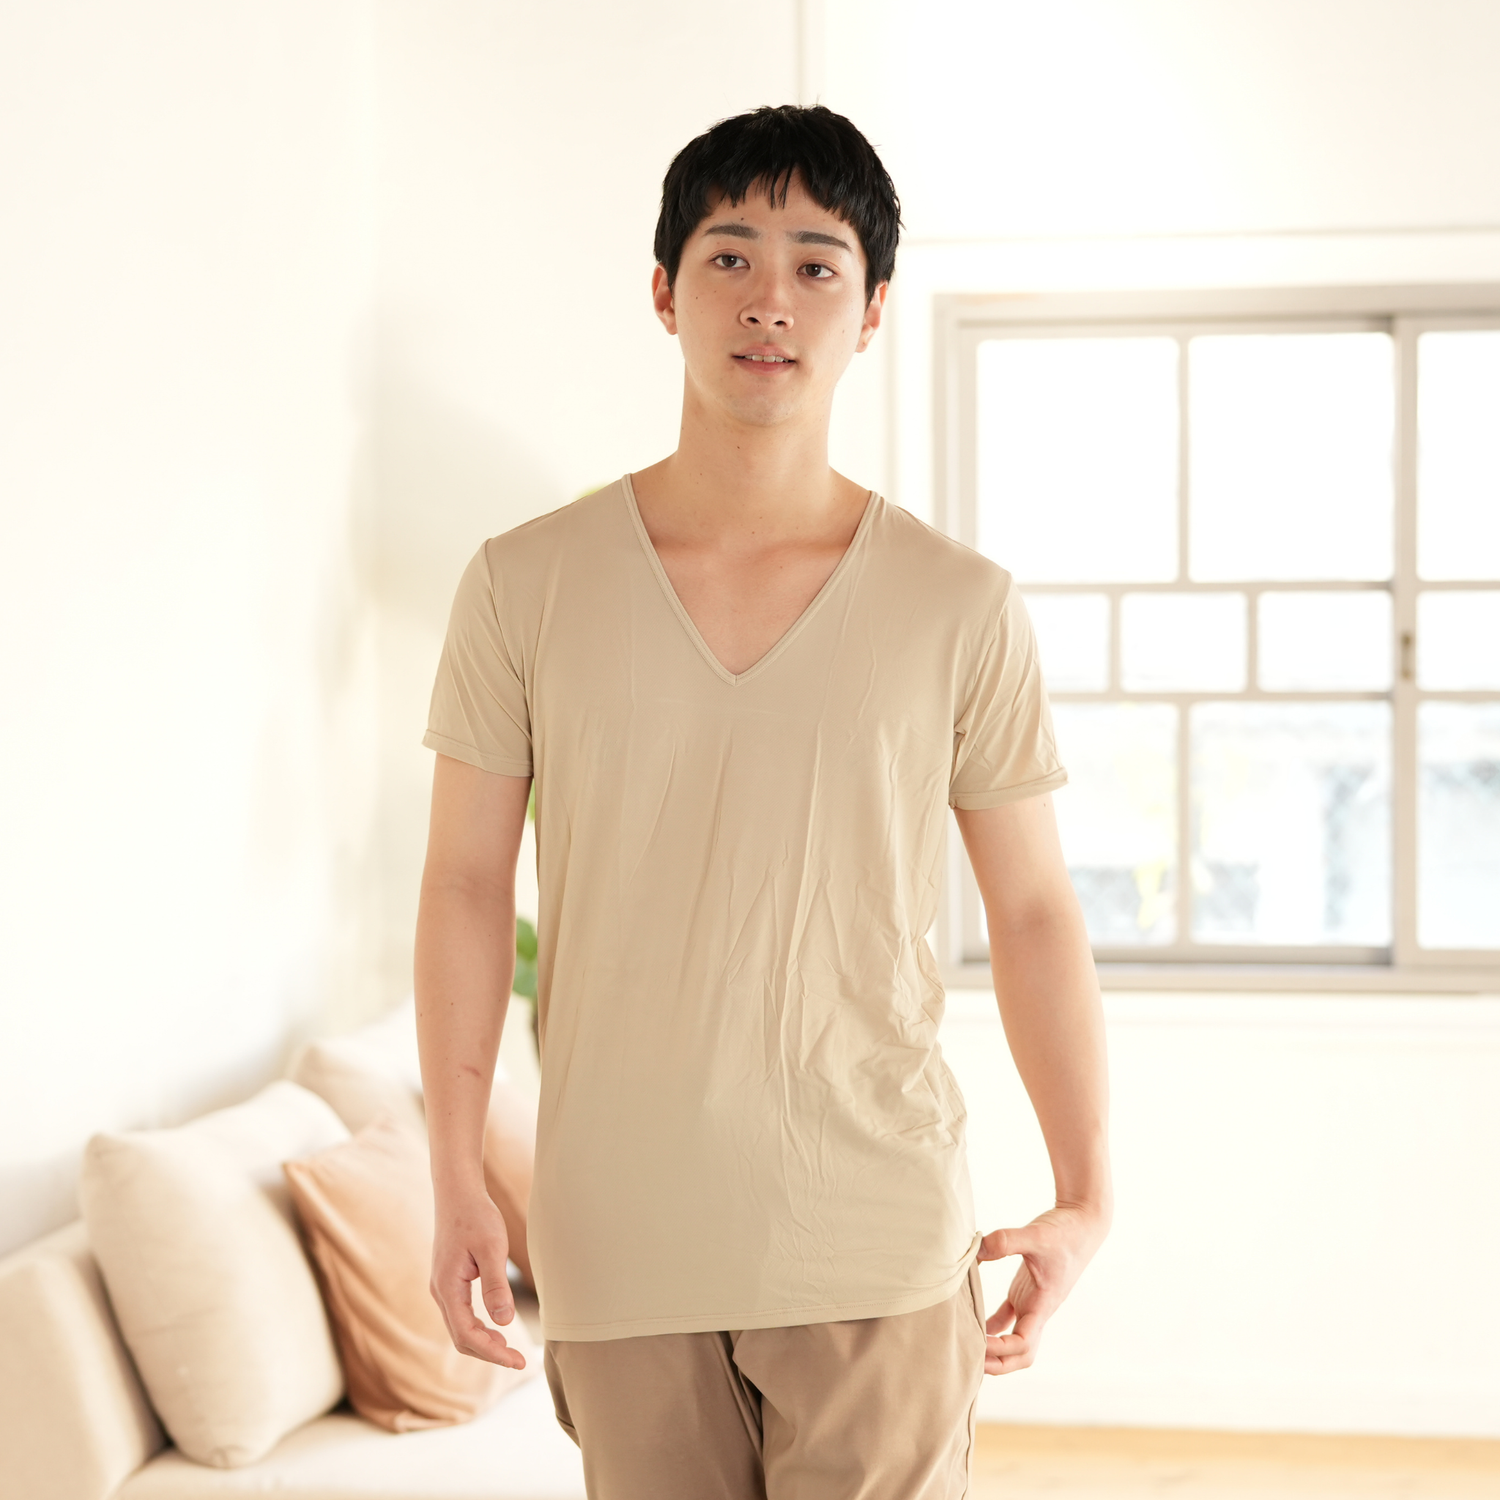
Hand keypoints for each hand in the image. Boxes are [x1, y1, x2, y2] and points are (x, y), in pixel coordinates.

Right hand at [430, 1190, 527, 1368]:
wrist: (457, 1193)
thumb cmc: (476, 1216)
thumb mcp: (491, 1248)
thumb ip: (496, 1285)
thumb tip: (504, 1322)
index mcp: (447, 1287)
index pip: (467, 1334)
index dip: (492, 1352)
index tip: (517, 1361)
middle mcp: (440, 1291)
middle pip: (461, 1338)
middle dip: (489, 1353)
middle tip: (519, 1361)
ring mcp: (443, 1287)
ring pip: (459, 1328)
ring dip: (483, 1342)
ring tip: (510, 1350)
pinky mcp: (449, 1281)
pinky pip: (460, 1315)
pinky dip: (477, 1328)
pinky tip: (496, 1327)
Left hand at [977, 1203, 1108, 1374]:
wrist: (1081, 1223)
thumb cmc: (1065, 1232)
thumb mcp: (1036, 1234)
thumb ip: (1007, 1240)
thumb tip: (978, 1248)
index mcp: (1043, 1305)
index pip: (1023, 1343)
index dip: (1000, 1350)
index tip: (978, 1343)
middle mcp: (1037, 1310)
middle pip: (1020, 1354)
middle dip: (997, 1363)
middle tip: (969, 1362)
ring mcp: (1031, 1302)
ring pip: (1012, 1339)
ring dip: (992, 1348)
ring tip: (965, 1346)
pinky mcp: (1025, 1291)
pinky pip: (1005, 1317)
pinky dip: (989, 1323)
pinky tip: (970, 1318)